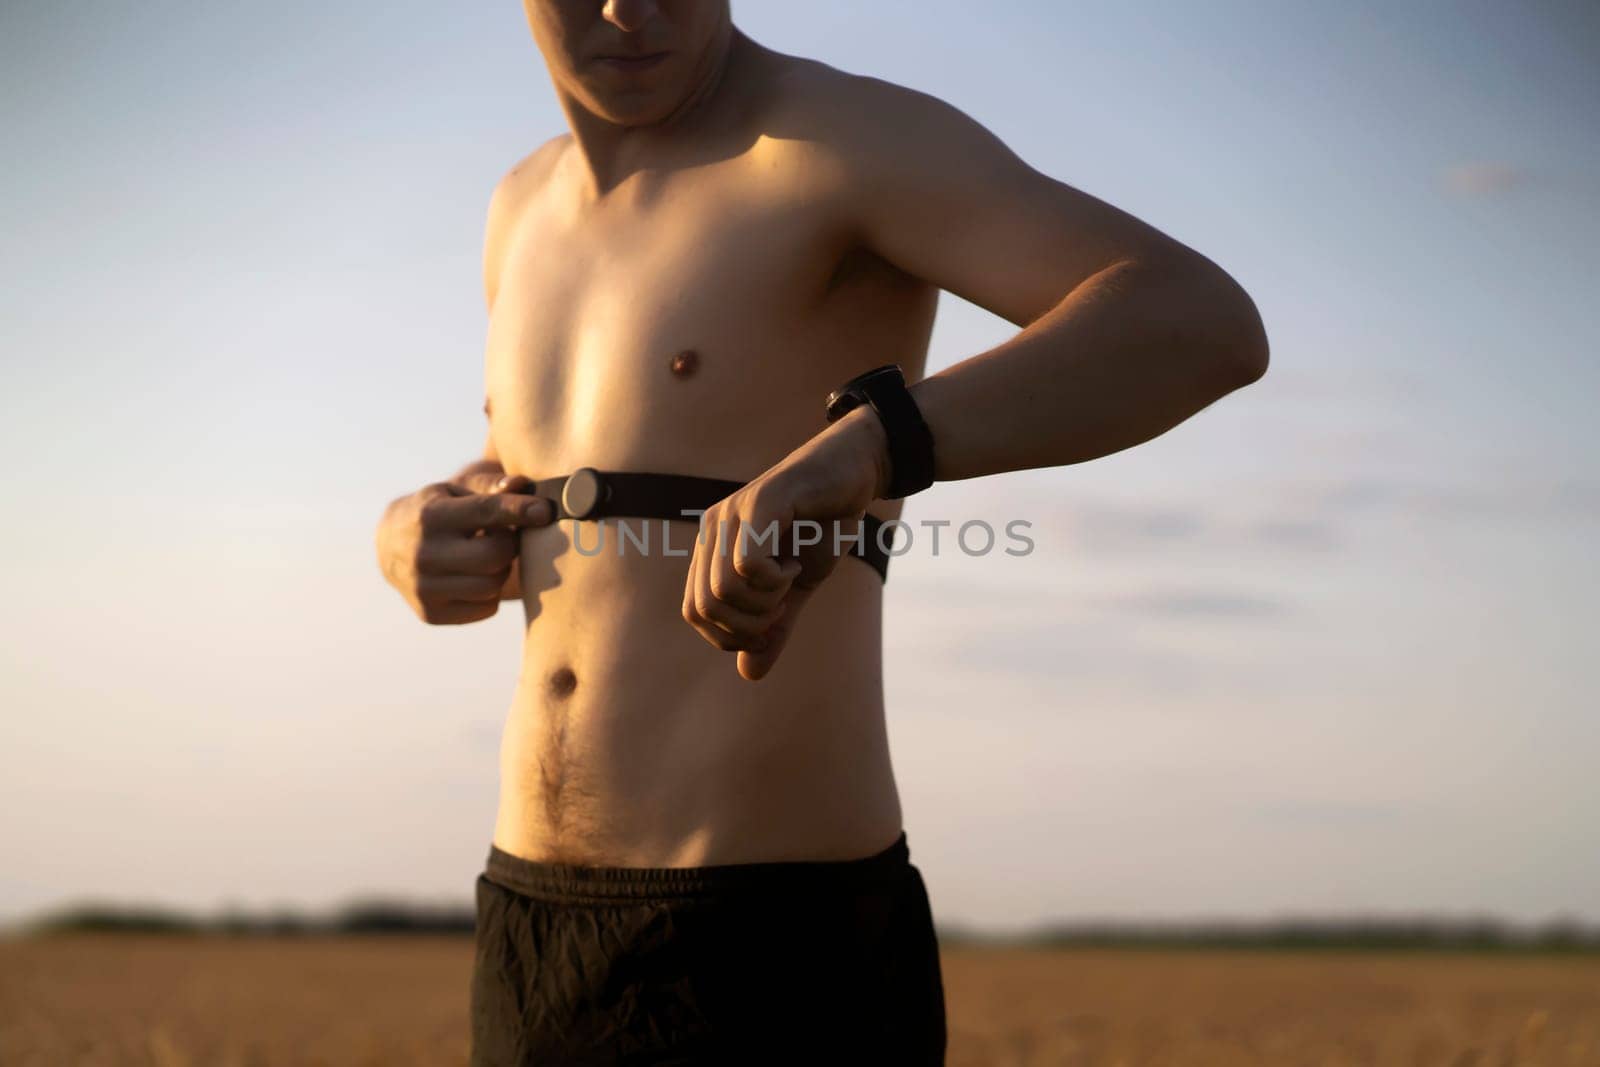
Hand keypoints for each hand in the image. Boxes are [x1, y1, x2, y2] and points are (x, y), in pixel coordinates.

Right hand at [376, 476, 553, 623]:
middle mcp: (422, 554)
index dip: (520, 510)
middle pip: (496, 555)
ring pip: (493, 585)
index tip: (545, 511)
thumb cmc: (436, 510)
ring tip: (487, 556)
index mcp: (429, 516)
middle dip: (509, 544)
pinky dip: (490, 593)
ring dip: (501, 570)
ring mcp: (423, 588)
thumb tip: (521, 484)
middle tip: (503, 537)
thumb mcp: (456, 491)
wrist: (388, 546)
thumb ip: (490, 487)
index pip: (486, 512)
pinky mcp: (431, 614)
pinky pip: (486, 608)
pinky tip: (474, 576)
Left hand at [681, 406, 890, 680]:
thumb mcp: (797, 588)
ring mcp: (734, 512)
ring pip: (724, 588)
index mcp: (713, 548)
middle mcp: (714, 528)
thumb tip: (747, 674)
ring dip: (765, 602)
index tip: (773, 622)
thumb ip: (773, 627)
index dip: (732, 635)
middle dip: (748, 625)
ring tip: (791, 581)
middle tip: (783, 606)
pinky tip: (796, 562)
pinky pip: (748, 562)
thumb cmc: (823, 525)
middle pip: (705, 606)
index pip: (695, 612)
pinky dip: (776, 579)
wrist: (856, 472)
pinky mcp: (761, 500)